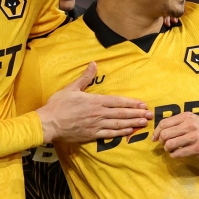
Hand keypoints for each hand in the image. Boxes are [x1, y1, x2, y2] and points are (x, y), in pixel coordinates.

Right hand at [36, 62, 151, 142]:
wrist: (49, 123)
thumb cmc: (58, 105)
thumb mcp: (71, 88)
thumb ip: (85, 77)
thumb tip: (94, 64)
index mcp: (95, 101)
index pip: (117, 101)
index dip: (131, 103)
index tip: (142, 104)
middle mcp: (98, 113)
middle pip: (122, 113)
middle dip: (137, 114)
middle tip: (150, 115)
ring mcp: (96, 125)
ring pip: (118, 124)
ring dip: (132, 123)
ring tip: (144, 123)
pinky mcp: (92, 135)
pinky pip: (109, 134)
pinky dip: (120, 133)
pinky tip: (129, 132)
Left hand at [152, 111, 198, 159]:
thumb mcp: (193, 120)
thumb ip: (178, 122)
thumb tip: (159, 131)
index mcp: (186, 117)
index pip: (164, 123)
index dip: (156, 132)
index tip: (154, 138)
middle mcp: (189, 125)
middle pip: (165, 134)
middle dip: (161, 141)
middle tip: (164, 144)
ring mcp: (194, 137)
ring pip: (170, 144)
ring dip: (167, 149)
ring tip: (171, 150)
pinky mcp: (197, 148)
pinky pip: (178, 153)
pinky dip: (173, 155)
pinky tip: (177, 154)